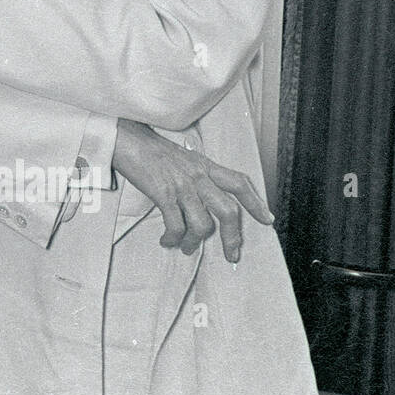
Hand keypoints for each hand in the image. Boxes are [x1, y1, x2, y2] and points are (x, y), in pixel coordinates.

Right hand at [111, 120, 273, 262]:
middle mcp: (199, 177)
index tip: (267, 220)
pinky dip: (173, 238)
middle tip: (231, 254)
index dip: (256, 203)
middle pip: (228, 212)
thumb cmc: (151, 150)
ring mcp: (182, 186)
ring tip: (186, 247)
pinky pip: (176, 225)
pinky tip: (167, 240)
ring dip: (194, 242)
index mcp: (206, 166)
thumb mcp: (184, 158)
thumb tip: (205, 198)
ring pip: (202, 224)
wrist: (128, 140)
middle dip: (232, 238)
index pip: (239, 183)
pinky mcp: (164, 194)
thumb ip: (198, 175)